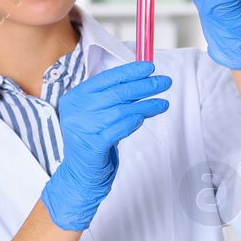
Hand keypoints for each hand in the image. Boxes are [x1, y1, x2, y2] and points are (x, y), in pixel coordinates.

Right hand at [41, 61, 172, 230]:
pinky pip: (118, 129)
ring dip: (146, 105)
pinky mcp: (92, 146)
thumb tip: (143, 79)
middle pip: (116, 93)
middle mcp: (76, 111)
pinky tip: (144, 117)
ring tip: (162, 103)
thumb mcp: (98, 113)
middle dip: (144, 85)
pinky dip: (134, 122)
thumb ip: (114, 97)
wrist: (79, 172)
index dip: (129, 71)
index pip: (106, 78)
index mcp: (75, 97)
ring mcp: (82, 129)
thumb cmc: (92, 138)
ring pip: (121, 111)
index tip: (150, 67)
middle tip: (164, 82)